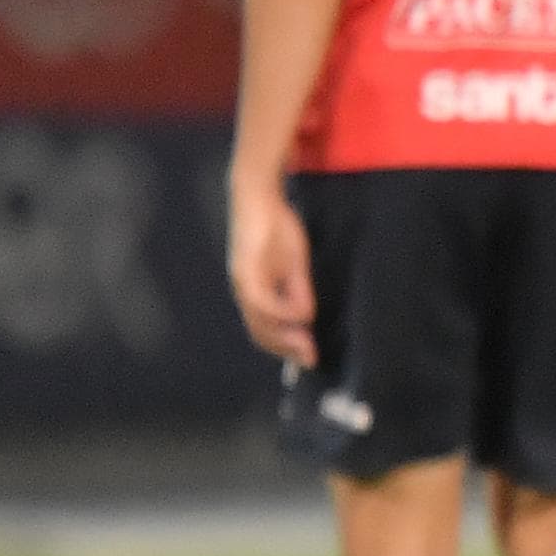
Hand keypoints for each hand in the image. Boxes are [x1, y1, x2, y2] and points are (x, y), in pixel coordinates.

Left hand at [228, 177, 316, 368]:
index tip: (310, 357)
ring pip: (260, 322)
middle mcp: (243, 292)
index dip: (286, 347)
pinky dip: (282, 313)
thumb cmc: (275, 227)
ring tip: (307, 344)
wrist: (258, 197)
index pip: (263, 330)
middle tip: (312, 358)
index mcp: (252, 292)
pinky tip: (301, 316)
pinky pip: (263, 301)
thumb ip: (298, 290)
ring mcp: (243, 282)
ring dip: (285, 337)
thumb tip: (306, 317)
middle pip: (260, 332)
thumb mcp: (293, 263)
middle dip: (287, 349)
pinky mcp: (246, 270)